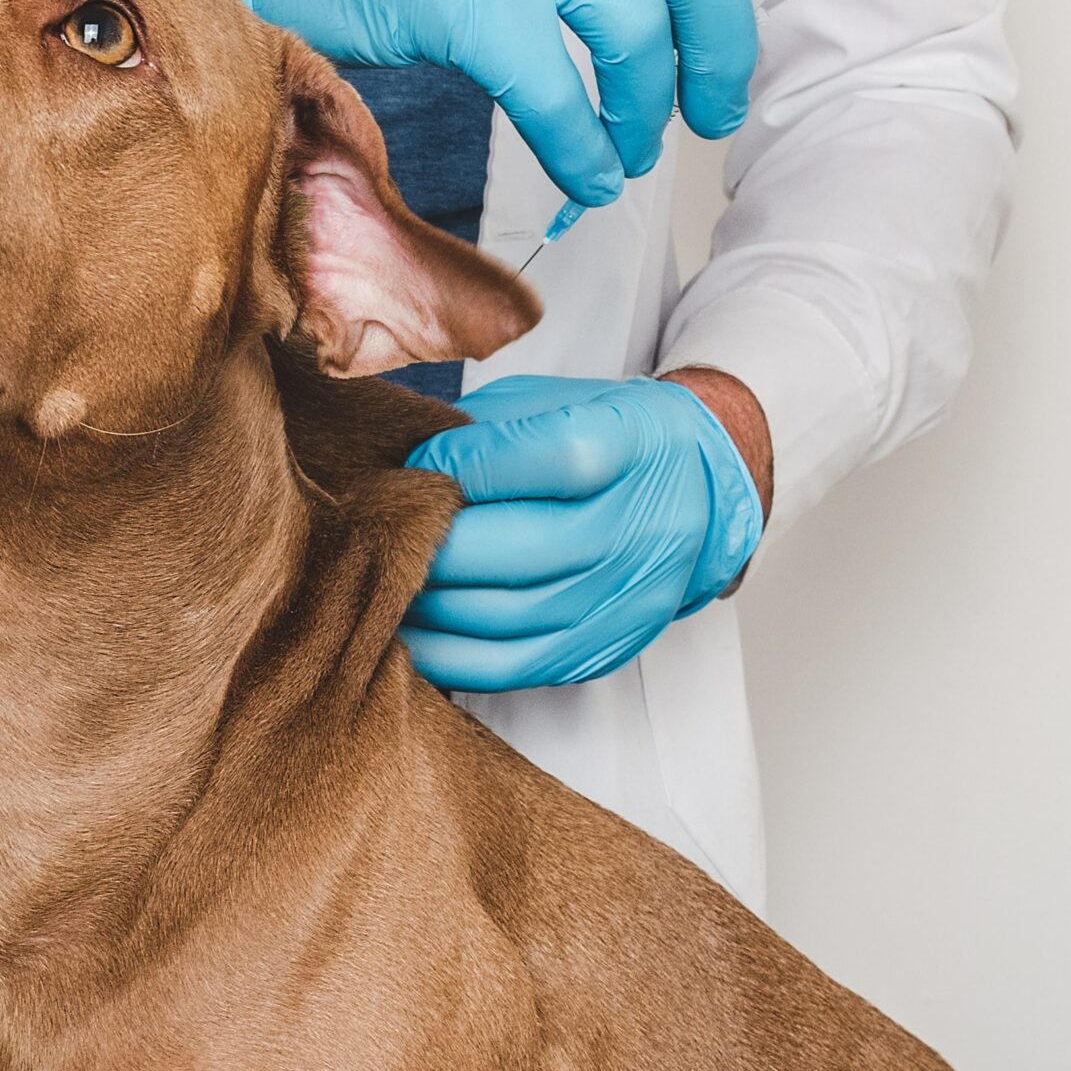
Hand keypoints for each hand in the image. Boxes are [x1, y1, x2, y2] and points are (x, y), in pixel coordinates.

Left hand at [400, 373, 768, 693]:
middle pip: (518, 549)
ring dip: (428, 606)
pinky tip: (410, 633)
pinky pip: (513, 668)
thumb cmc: (600, 434)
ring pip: (506, 617)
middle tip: (377, 537)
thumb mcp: (550, 402)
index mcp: (627, 444)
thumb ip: (479, 431)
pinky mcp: (604, 649)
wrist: (693, 489)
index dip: (458, 465)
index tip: (413, 467)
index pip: (536, 458)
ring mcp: (626, 598)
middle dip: (430, 547)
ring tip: (380, 585)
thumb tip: (397, 475)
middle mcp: (637, 527)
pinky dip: (449, 657)